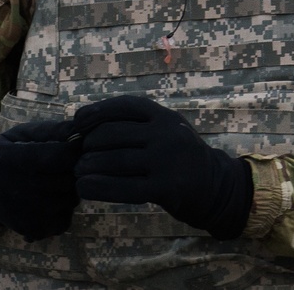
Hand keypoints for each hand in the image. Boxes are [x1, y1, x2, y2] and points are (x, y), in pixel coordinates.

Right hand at [0, 119, 79, 240]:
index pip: (62, 155)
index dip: (74, 149)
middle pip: (69, 179)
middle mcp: (16, 189)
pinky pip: (65, 219)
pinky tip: (49, 199)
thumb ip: (53, 131)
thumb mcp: (24, 134)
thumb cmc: (9, 153)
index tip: (73, 145)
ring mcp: (24, 213)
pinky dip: (63, 209)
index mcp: (11, 159)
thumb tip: (83, 133)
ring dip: (70, 190)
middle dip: (74, 170)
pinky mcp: (32, 231)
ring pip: (70, 200)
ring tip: (54, 181)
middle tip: (64, 164)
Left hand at [71, 95, 251, 239]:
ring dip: (89, 166)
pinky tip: (84, 188)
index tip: (76, 123)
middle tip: (77, 155)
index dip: (95, 112)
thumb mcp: (165, 129)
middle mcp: (165, 133)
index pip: (122, 106)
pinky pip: (124, 187)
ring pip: (115, 160)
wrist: (217, 187)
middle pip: (113, 133)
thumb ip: (136, 124)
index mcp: (163, 115)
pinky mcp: (166, 188)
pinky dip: (99, 187)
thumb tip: (86, 125)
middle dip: (88, 144)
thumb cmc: (179, 156)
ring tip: (77, 172)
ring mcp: (166, 160)